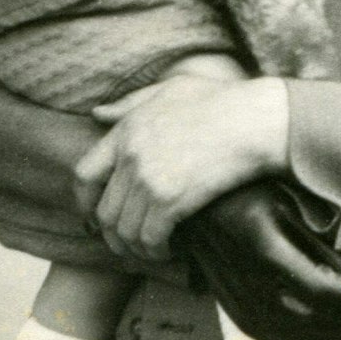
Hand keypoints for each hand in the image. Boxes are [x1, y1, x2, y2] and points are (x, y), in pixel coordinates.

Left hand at [74, 75, 289, 263]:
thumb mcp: (171, 88)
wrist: (257, 120)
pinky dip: (156, 251)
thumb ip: (131, 102)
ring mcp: (149, 180)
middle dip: (114, 234)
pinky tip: (168, 251)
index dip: (86, 202)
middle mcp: (130, 158)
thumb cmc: (222, 100)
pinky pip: (149, 238)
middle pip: (104, 212)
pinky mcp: (172, 201)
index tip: (97, 216)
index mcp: (126, 131)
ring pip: (125, 230)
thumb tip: (97, 114)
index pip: (83, 175)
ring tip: (149, 250)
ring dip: (135, 248)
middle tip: (129, 243)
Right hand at [175, 179, 340, 339]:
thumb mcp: (293, 189)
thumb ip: (328, 223)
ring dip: (331, 331)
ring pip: (288, 336)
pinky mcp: (229, 303)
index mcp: (262, 243)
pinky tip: (326, 321)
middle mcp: (245, 277)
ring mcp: (234, 295)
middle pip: (307, 322)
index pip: (319, 292)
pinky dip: (304, 337)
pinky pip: (269, 334)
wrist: (200, 192)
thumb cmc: (254, 180)